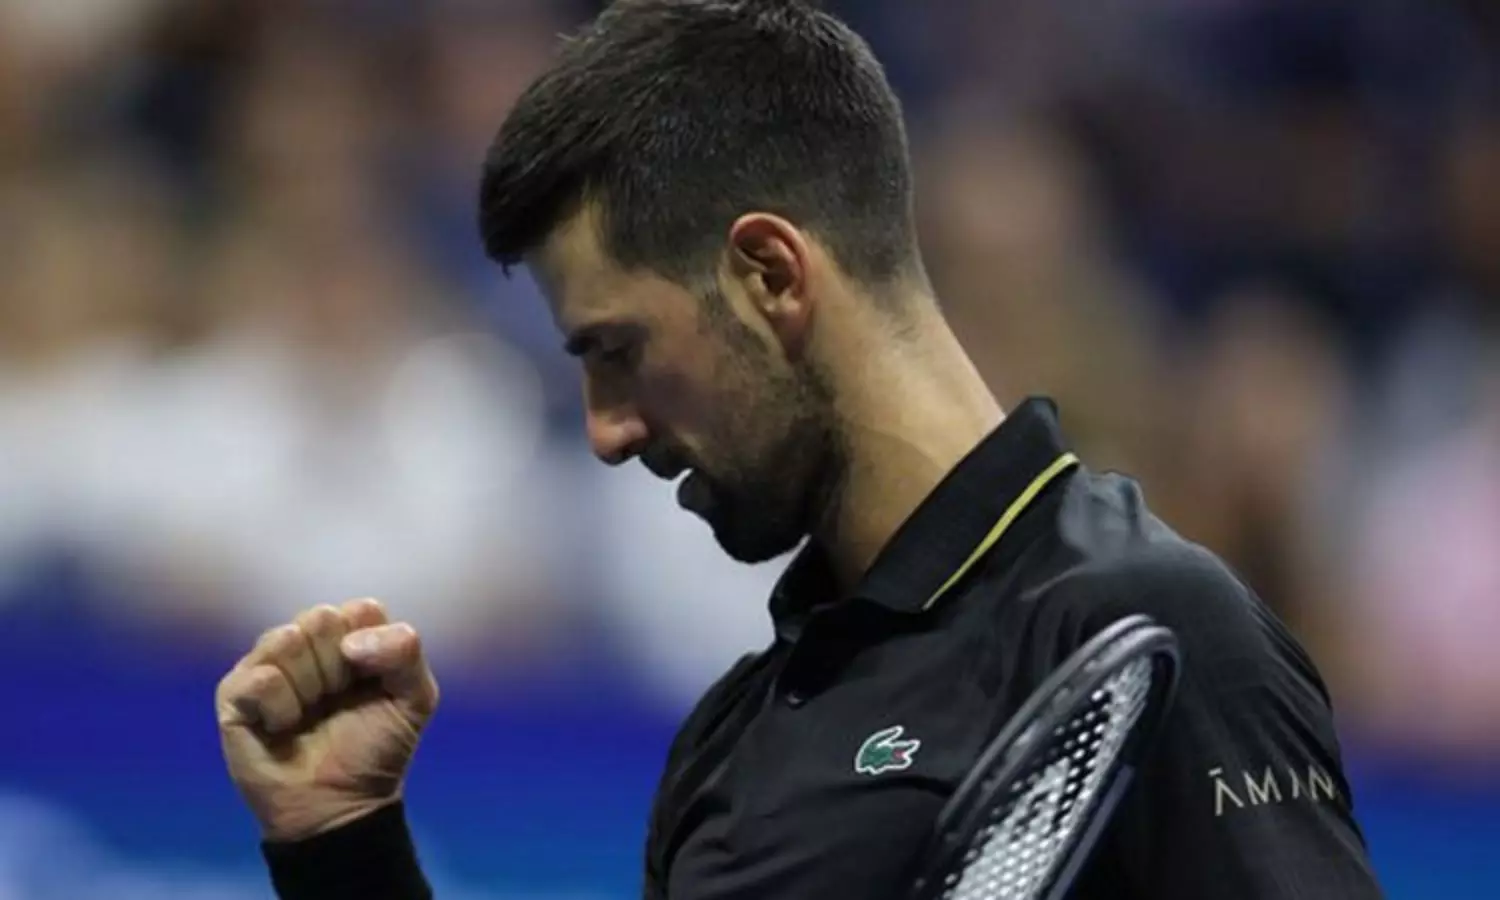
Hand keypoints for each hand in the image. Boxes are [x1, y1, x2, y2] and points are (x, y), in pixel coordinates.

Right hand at [215, 598, 439, 841]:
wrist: (341, 805)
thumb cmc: (376, 749)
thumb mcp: (415, 698)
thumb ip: (406, 652)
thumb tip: (351, 643)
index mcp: (348, 636)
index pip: (361, 609)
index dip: (373, 649)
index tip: (372, 683)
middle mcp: (304, 642)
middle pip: (321, 618)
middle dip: (339, 669)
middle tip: (337, 702)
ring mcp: (265, 663)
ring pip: (288, 640)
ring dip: (311, 688)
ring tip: (309, 716)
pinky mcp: (234, 693)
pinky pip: (263, 678)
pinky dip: (282, 710)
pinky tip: (282, 728)